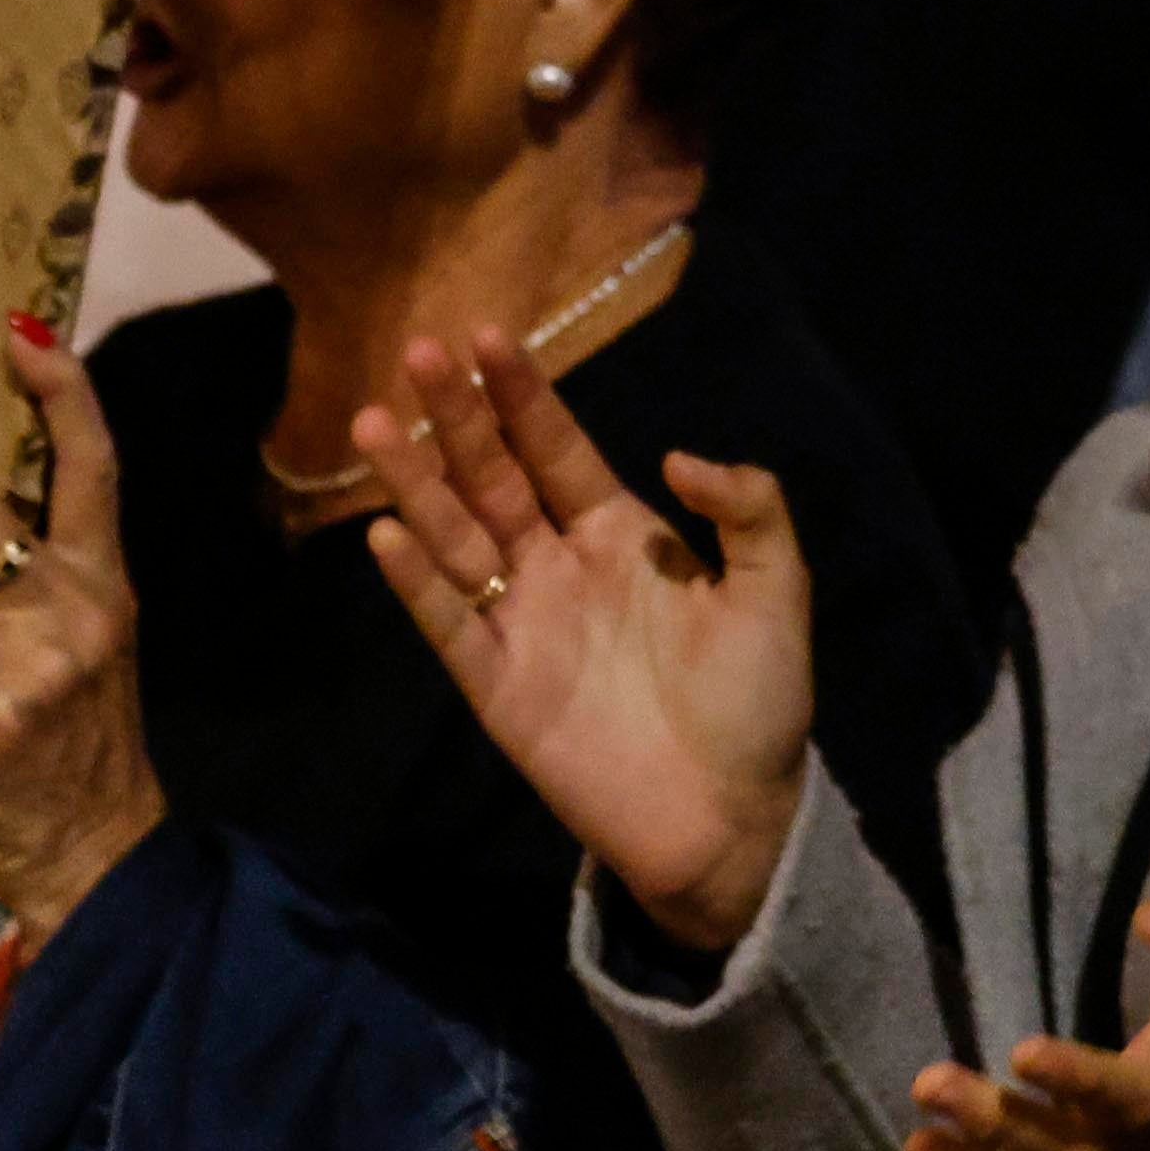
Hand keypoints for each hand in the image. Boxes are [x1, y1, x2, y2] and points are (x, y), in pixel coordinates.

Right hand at [358, 331, 811, 952]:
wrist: (733, 817)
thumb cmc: (758, 702)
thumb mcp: (776, 590)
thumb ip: (746, 509)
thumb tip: (677, 456)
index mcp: (620, 534)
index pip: (557, 447)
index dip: (521, 394)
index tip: (487, 334)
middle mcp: (560, 566)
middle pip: (493, 476)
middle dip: (455, 416)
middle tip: (415, 350)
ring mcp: (523, 624)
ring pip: (454, 536)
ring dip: (414, 482)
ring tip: (373, 422)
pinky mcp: (499, 687)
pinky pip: (449, 624)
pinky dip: (416, 582)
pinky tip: (386, 533)